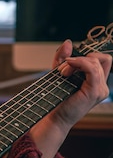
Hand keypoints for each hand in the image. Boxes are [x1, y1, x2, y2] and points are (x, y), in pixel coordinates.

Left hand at [31, 39, 110, 157]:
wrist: (54, 116)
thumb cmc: (57, 97)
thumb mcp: (59, 71)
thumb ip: (63, 56)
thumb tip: (69, 42)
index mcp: (97, 82)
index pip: (104, 60)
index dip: (89, 55)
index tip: (71, 61)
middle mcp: (102, 86)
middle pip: (98, 58)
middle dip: (79, 59)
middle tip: (64, 69)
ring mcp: (100, 90)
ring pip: (94, 62)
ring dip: (75, 62)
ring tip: (63, 73)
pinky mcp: (94, 92)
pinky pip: (92, 68)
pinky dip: (79, 62)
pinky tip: (69, 65)